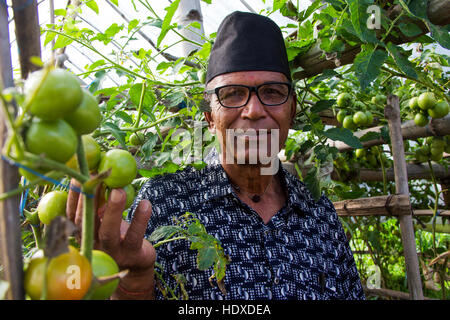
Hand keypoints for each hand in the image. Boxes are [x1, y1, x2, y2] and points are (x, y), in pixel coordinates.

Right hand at [66, 179, 155, 298]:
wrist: (135, 266)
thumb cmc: (118, 236)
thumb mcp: (105, 219)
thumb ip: (99, 202)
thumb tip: (95, 170)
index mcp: (84, 233)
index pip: (72, 215)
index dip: (73, 197)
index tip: (79, 176)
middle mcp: (93, 244)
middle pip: (86, 222)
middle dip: (90, 199)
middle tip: (97, 178)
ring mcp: (112, 252)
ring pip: (108, 232)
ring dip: (113, 209)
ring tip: (119, 190)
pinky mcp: (131, 254)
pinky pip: (135, 236)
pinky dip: (140, 219)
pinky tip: (146, 203)